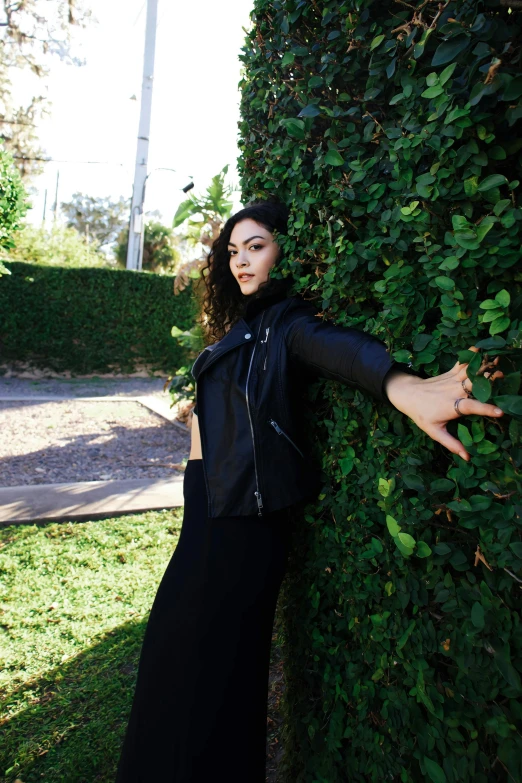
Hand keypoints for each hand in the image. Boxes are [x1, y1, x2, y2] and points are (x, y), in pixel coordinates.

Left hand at [384, 347, 503, 460]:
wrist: (408, 394)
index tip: (500, 412)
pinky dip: (472, 354)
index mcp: (452, 406)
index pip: (472, 407)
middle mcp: (454, 391)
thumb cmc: (422, 415)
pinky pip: (463, 361)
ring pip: (471, 370)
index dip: (486, 409)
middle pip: (474, 383)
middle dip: (489, 379)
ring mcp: (452, 379)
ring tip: (498, 360)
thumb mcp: (434, 431)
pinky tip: (481, 348)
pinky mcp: (450, 372)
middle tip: (503, 376)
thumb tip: (467, 457)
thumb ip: (451, 444)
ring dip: (484, 365)